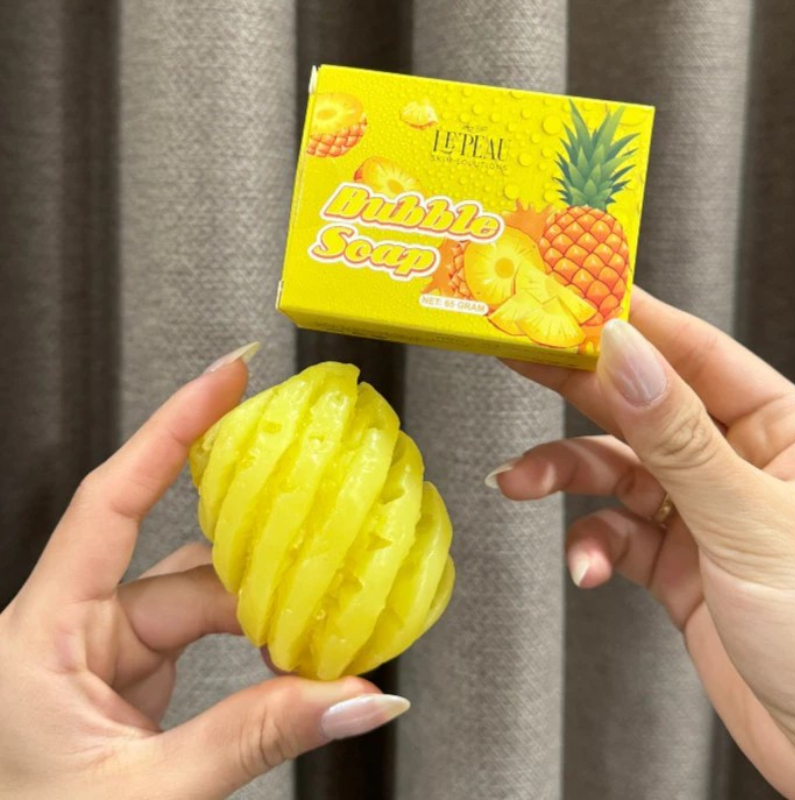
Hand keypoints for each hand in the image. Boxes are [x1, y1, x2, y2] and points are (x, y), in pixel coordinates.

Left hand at [0, 346, 408, 799]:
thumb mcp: (146, 794)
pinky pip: (201, 639)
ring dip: (263, 612)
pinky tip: (293, 654)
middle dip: (258, 559)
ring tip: (325, 613)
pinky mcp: (132, 685)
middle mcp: (70, 632)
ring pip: (200, 604)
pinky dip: (252, 645)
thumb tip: (357, 698)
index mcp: (39, 637)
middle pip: (181, 565)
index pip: (111, 499)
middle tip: (323, 526)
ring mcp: (104, 658)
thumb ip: (255, 738)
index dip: (172, 429)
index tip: (224, 377)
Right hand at [491, 289, 794, 798]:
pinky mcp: (676, 561)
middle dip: (578, 386)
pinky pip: (615, 533)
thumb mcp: (750, 523)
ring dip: (564, 476)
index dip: (633, 321)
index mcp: (783, 431)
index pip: (696, 353)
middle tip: (518, 358)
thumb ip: (680, 438)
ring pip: (615, 469)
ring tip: (521, 483)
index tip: (575, 297)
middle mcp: (738, 463)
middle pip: (643, 402)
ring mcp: (703, 512)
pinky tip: (586, 567)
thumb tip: (627, 354)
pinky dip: (591, 546)